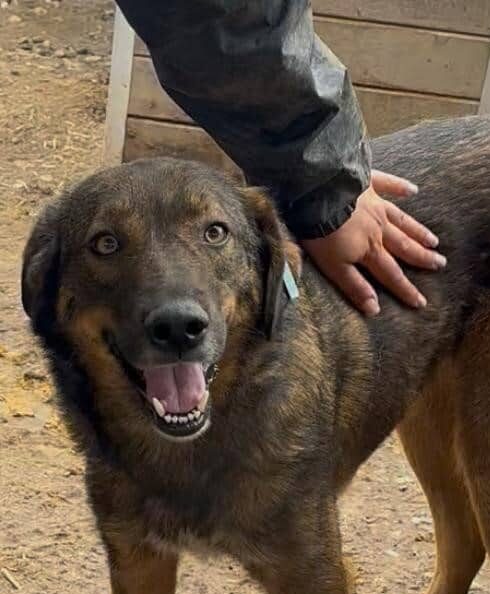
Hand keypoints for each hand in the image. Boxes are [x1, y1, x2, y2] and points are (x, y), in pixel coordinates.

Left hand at [301, 172, 445, 315]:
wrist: (316, 195)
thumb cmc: (321, 233)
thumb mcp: (334, 267)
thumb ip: (355, 286)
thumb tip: (374, 310)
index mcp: (369, 249)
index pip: (390, 274)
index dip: (406, 289)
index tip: (421, 302)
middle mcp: (378, 228)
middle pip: (403, 246)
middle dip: (422, 258)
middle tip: (440, 264)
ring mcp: (375, 204)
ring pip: (401, 220)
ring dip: (417, 231)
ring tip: (433, 240)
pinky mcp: (367, 183)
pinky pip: (387, 185)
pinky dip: (400, 187)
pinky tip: (413, 190)